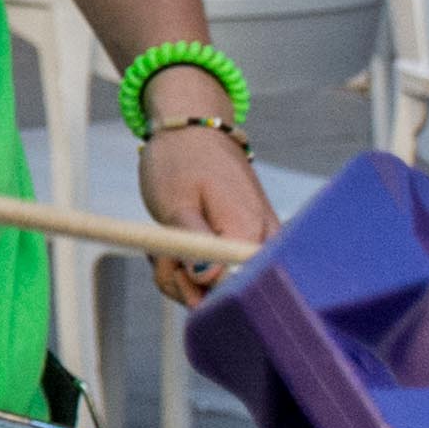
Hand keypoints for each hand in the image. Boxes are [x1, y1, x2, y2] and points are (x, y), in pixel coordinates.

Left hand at [133, 117, 274, 308]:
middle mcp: (265, 244)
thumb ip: (193, 243)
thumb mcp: (176, 202)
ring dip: (183, 273)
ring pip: (218, 289)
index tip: (173, 265)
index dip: (196, 289)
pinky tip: (181, 244)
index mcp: (248, 232)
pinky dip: (192, 266)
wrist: (195, 132)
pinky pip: (220, 275)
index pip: (232, 290)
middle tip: (163, 249)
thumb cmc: (182, 161)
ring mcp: (261, 246)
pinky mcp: (250, 247)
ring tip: (170, 238)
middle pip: (225, 295)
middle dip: (184, 281)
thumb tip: (208, 278)